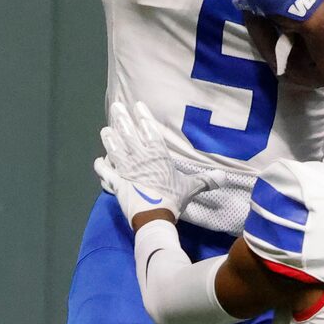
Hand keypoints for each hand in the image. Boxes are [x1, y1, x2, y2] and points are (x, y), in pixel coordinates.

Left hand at [96, 101, 218, 224]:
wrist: (154, 218)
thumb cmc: (172, 200)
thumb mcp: (190, 188)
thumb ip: (205, 180)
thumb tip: (224, 177)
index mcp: (157, 156)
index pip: (149, 131)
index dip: (142, 117)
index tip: (136, 105)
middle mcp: (139, 159)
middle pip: (128, 135)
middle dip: (122, 119)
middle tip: (116, 106)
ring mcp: (125, 171)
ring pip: (115, 150)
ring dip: (110, 139)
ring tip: (105, 129)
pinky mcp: (116, 184)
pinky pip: (106, 173)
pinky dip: (101, 167)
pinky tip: (99, 160)